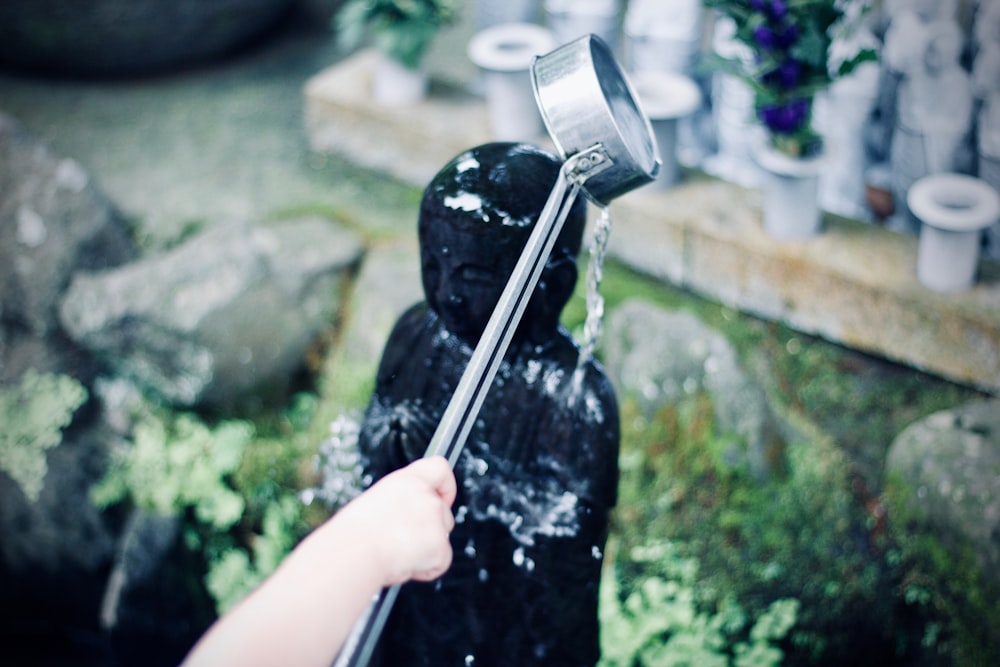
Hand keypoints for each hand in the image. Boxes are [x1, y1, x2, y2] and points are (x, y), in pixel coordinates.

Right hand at [337, 456, 456, 585]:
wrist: (353, 553)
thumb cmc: (354, 534)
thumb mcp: (377, 503)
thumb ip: (401, 503)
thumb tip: (408, 520)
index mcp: (407, 481)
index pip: (440, 468)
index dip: (445, 486)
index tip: (442, 498)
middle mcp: (425, 496)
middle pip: (444, 512)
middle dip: (430, 530)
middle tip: (403, 541)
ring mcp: (436, 521)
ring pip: (442, 539)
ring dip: (427, 550)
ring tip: (397, 554)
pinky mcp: (440, 547)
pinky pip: (440, 562)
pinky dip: (426, 570)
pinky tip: (403, 565)